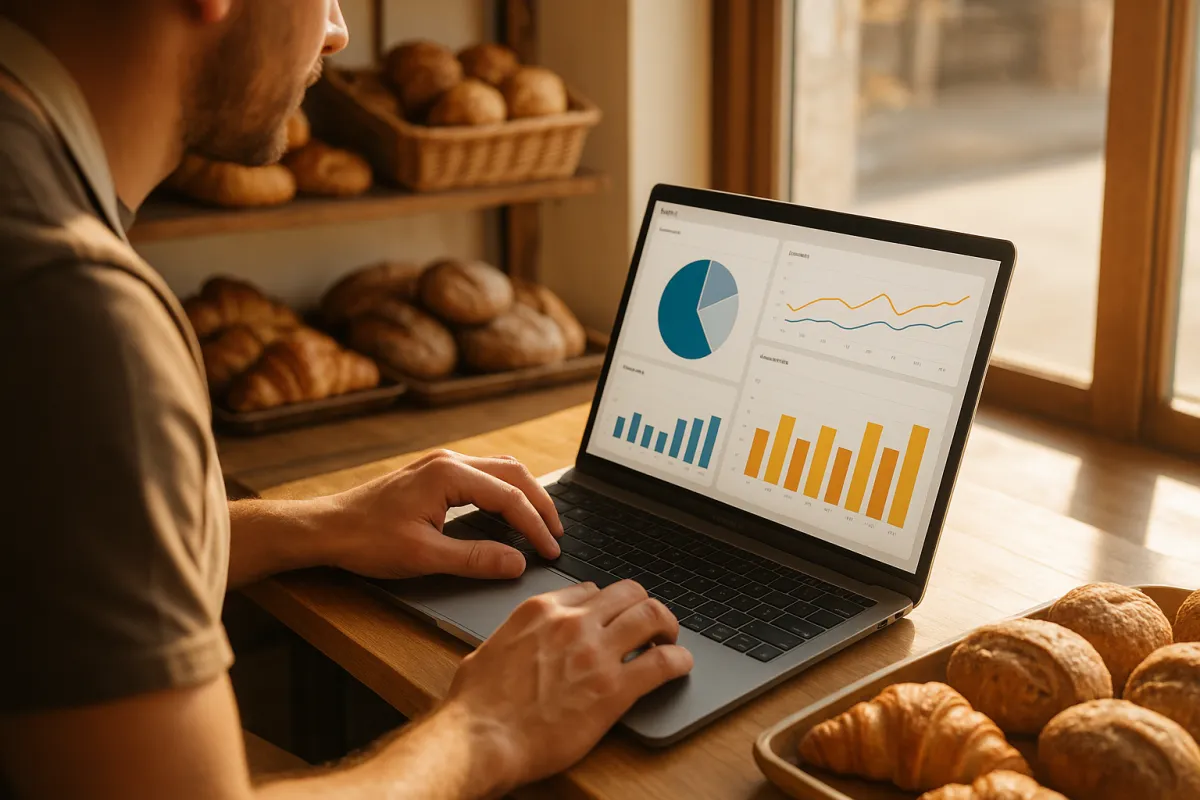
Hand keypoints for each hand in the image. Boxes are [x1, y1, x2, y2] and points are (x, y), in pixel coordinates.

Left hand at [321, 449, 563, 580]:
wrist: (326, 527)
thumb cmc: (366, 540)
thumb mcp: (423, 557)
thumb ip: (475, 559)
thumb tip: (517, 563)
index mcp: (449, 475)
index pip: (510, 497)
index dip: (536, 526)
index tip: (551, 550)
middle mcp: (450, 461)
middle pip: (514, 474)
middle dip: (541, 504)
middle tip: (558, 534)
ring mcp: (442, 464)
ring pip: (501, 469)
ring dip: (525, 494)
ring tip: (541, 523)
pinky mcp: (435, 473)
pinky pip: (484, 474)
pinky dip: (506, 491)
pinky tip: (510, 512)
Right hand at [441, 580, 694, 795]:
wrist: (480, 739)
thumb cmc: (476, 704)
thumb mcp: (491, 648)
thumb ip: (518, 635)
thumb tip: (524, 641)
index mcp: (542, 610)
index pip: (590, 589)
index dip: (606, 605)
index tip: (611, 619)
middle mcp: (572, 623)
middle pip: (628, 593)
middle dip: (643, 606)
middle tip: (649, 625)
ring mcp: (595, 653)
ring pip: (652, 616)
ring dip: (666, 626)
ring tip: (669, 640)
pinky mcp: (614, 689)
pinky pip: (662, 663)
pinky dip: (679, 661)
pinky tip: (681, 666)